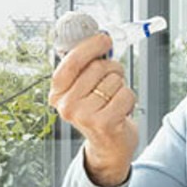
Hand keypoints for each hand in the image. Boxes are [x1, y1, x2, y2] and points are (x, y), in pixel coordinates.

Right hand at [47, 33, 137, 186]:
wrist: (108, 147)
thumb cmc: (98, 113)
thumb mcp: (83, 91)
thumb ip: (86, 67)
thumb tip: (100, 39)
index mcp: (57, 94)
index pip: (72, 61)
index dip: (90, 46)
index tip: (104, 39)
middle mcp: (66, 106)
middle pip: (98, 67)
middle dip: (112, 69)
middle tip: (112, 80)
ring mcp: (84, 116)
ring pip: (114, 80)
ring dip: (121, 86)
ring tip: (114, 100)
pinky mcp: (104, 123)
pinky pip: (126, 94)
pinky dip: (129, 99)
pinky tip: (121, 111)